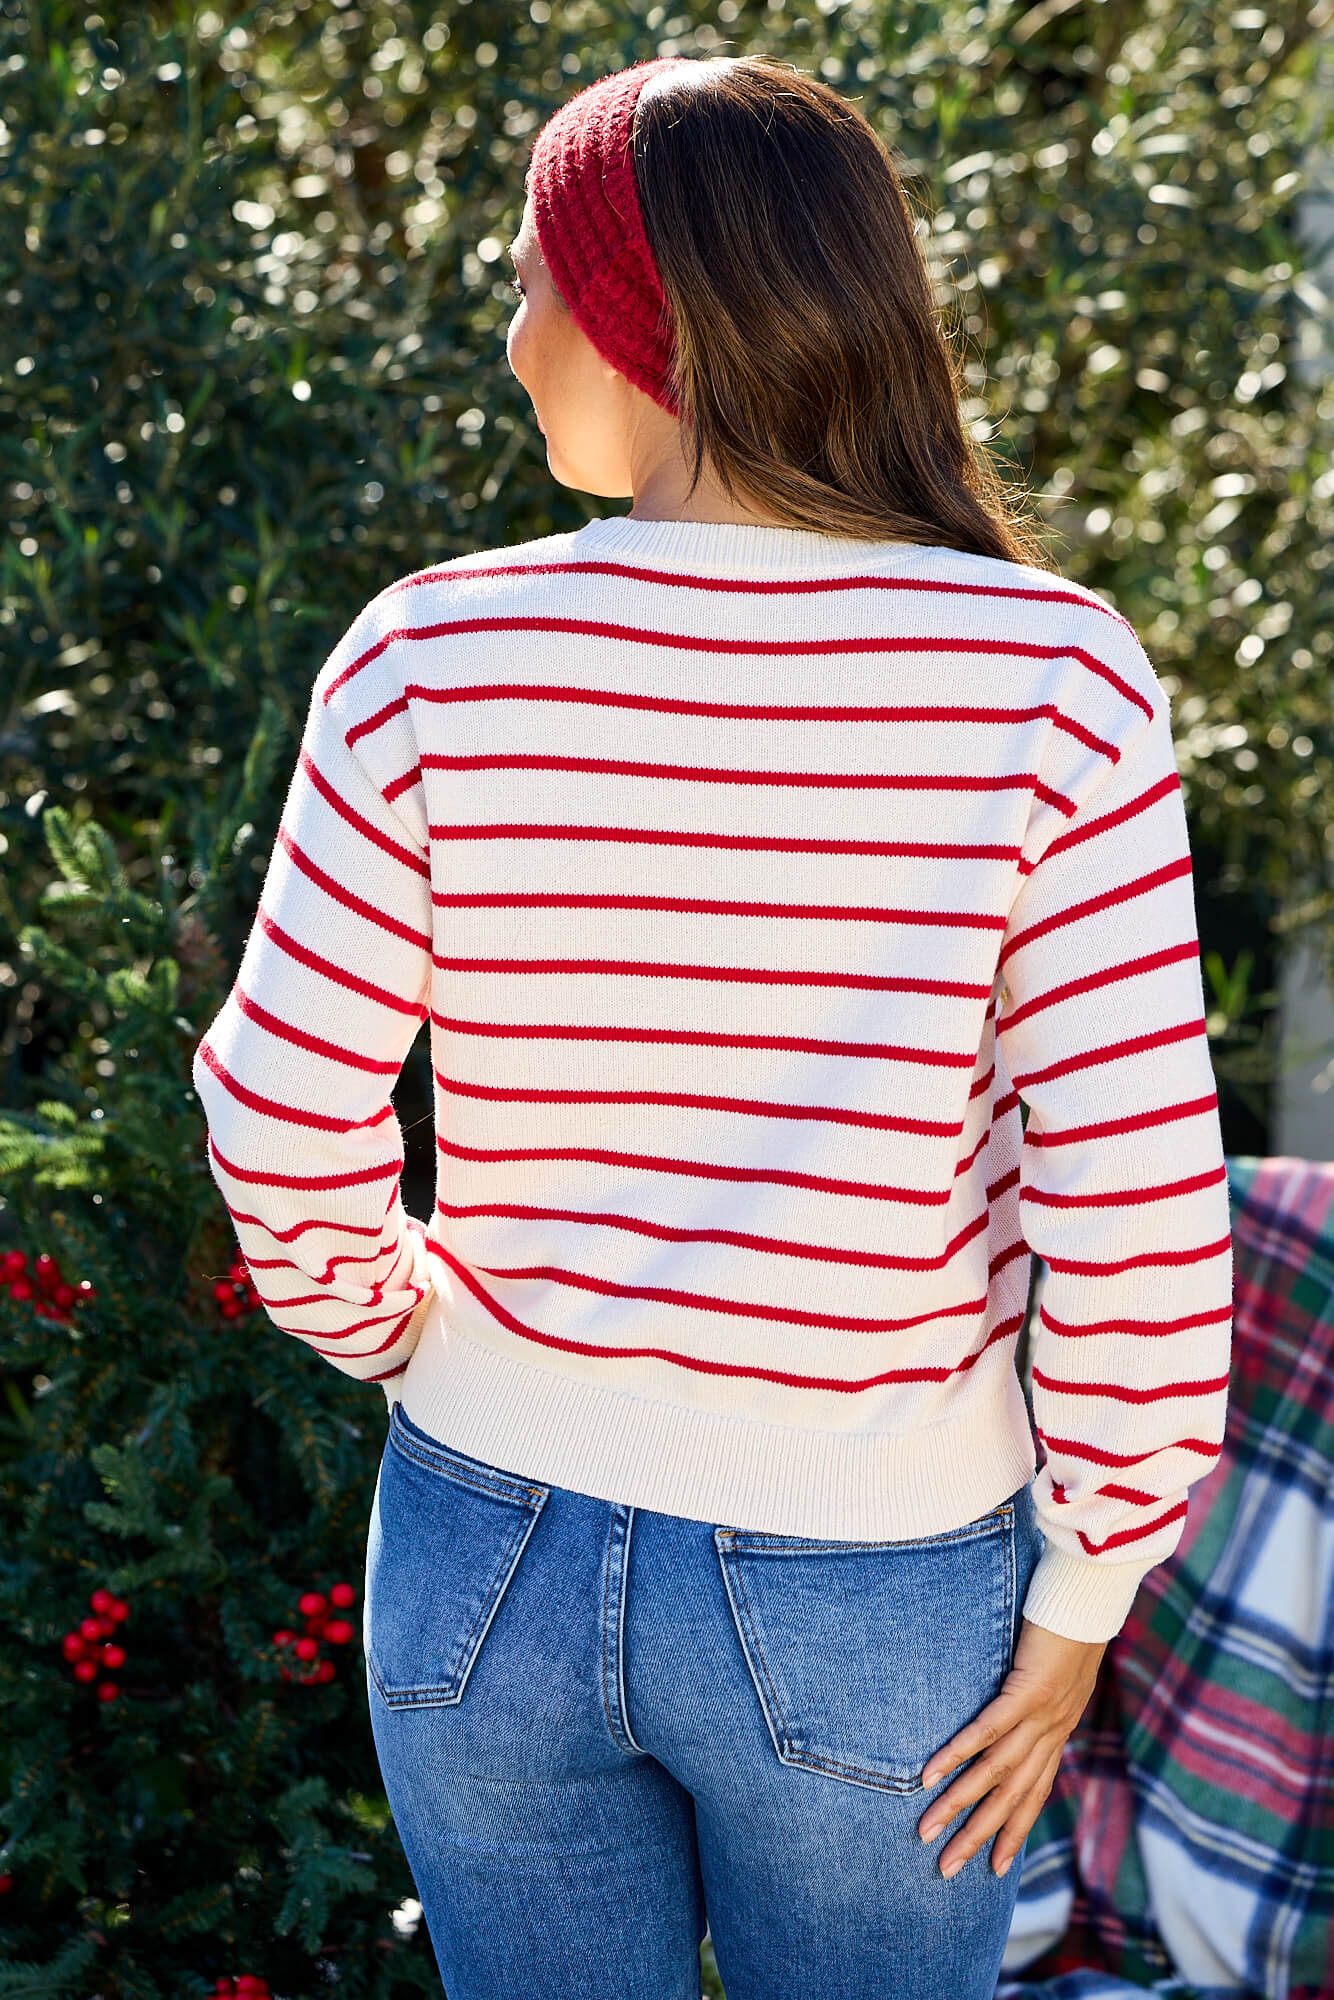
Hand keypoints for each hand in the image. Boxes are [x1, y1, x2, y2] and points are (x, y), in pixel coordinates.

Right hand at [916, 1616, 1107, 1878]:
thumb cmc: (1069, 1626)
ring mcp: (1041, 1716)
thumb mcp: (1059, 1672)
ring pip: (996, 1773)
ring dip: (958, 1804)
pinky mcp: (1028, 1691)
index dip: (1013, 1833)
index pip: (1034, 1795)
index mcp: (1058, 1732)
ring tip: (927, 1830)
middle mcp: (1051, 1734)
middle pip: (1011, 1798)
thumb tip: (1017, 1705)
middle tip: (946, 1869)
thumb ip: (1038, 1697)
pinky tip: (932, 1773)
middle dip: (978, 1836)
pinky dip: (959, 1754)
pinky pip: (988, 1731)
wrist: (1089, 1599)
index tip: (992, 1869)